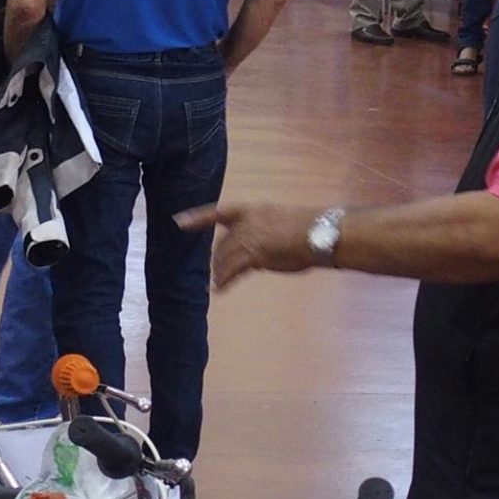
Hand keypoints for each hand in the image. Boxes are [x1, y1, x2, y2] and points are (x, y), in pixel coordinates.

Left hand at [175, 201, 325, 289]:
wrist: (321, 233)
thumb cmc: (309, 230)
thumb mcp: (279, 225)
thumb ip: (262, 235)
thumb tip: (253, 254)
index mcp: (252, 210)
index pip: (218, 212)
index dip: (196, 218)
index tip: (177, 222)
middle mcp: (246, 222)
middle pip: (222, 243)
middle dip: (218, 258)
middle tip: (218, 271)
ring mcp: (249, 237)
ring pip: (224, 257)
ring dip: (220, 270)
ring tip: (220, 281)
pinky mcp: (254, 254)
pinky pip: (232, 270)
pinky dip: (225, 280)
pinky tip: (221, 288)